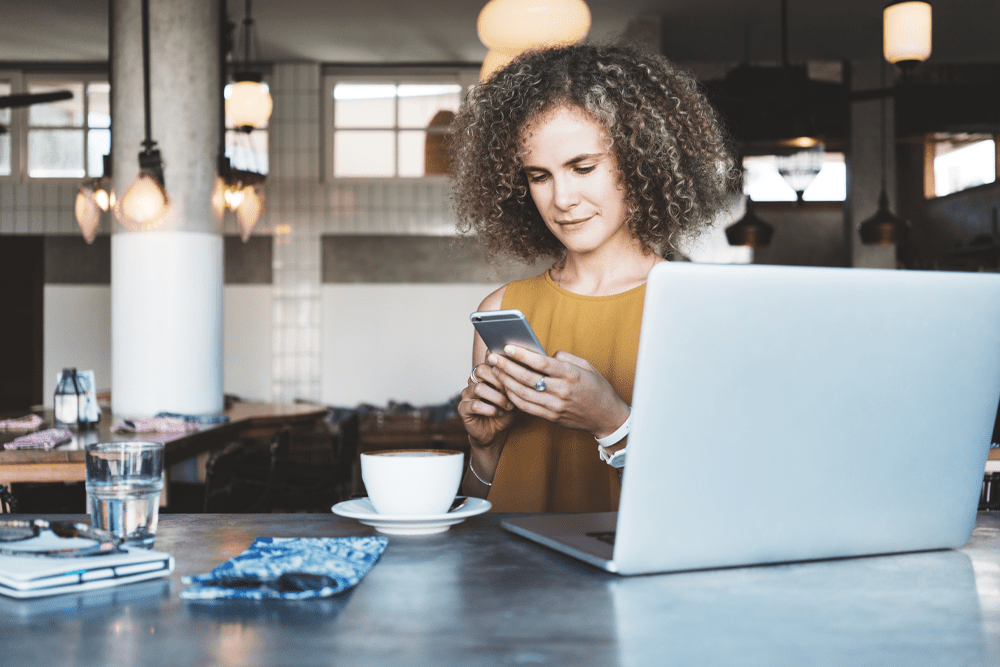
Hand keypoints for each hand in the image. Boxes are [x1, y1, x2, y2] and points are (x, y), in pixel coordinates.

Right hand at [458, 362, 515, 449]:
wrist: (496, 432)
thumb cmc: (505, 411)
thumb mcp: (513, 395)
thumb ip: (513, 382)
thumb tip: (518, 369)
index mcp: (485, 374)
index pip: (488, 359)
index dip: (500, 363)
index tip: (514, 372)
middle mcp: (473, 381)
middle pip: (480, 370)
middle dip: (499, 381)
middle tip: (511, 392)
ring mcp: (466, 394)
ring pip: (479, 388)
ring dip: (497, 398)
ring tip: (508, 406)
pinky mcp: (463, 408)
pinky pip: (475, 405)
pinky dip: (490, 410)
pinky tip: (499, 413)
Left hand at [489, 345, 629, 438]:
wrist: (606, 417)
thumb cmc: (596, 388)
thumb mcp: (586, 366)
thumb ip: (564, 357)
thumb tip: (543, 354)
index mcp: (571, 374)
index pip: (541, 363)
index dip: (522, 355)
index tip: (507, 347)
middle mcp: (561, 391)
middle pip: (527, 378)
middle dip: (506, 366)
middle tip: (492, 357)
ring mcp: (555, 406)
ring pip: (522, 394)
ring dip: (505, 381)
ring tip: (495, 370)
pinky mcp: (551, 417)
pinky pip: (526, 407)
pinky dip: (513, 397)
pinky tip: (506, 387)